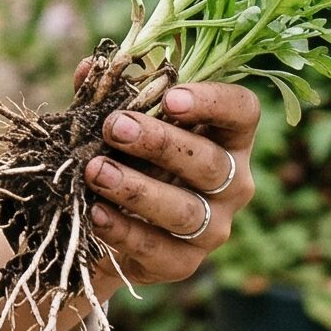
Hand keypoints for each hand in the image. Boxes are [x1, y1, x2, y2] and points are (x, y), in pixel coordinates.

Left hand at [80, 71, 258, 287]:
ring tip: (96, 171)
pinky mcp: (184, 263)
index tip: (170, 96)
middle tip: (115, 127)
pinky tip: (96, 212)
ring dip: (138, 189)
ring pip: (186, 210)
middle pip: (210, 162)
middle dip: (161, 144)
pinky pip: (159, 249)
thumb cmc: (126, 158)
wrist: (109, 227)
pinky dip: (124, 231)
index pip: (242, 112)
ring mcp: (213, 226)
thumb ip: (108, 95)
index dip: (213, 102)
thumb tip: (88, 67)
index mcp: (226, 137)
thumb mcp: (119, 124)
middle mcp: (232, 182)